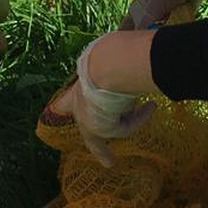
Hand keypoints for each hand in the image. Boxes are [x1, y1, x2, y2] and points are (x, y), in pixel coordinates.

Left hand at [73, 39, 153, 165]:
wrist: (108, 64)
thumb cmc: (111, 55)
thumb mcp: (112, 56)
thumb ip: (118, 58)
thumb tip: (133, 46)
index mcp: (79, 86)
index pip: (67, 101)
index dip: (64, 108)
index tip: (58, 116)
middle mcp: (79, 105)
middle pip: (88, 130)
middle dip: (99, 146)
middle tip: (106, 162)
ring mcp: (86, 119)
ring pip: (111, 129)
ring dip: (131, 122)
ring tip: (148, 109)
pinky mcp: (99, 129)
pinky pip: (124, 129)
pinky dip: (138, 120)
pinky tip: (149, 108)